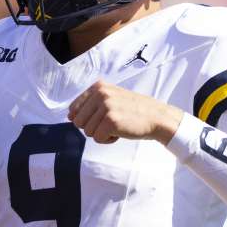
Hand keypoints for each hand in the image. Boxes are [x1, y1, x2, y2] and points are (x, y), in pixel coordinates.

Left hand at [67, 80, 184, 144]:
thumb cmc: (133, 111)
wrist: (157, 117)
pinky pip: (98, 139)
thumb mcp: (111, 98)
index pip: (73, 109)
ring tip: (118, 126)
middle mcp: (100, 94)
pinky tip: (120, 132)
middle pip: (78, 122)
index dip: (87, 119)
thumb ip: (90, 104)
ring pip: (87, 132)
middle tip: (112, 122)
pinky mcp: (111, 121)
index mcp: (98, 86)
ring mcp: (106, 106)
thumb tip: (69, 116)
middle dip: (93, 127)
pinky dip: (108, 140)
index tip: (103, 116)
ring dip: (102, 134)